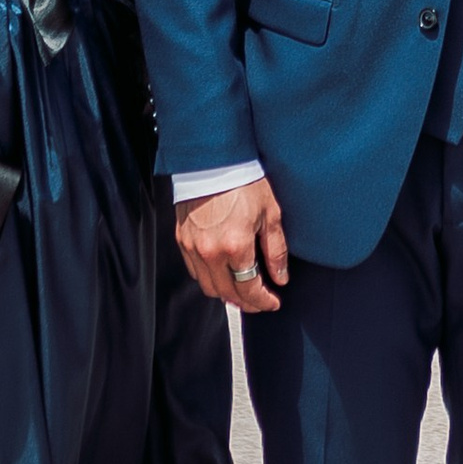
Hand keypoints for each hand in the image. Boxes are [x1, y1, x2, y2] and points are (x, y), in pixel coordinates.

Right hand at [176, 175, 289, 313]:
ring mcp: (193, 247)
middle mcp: (210, 252)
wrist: (213, 160)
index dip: (264, 301)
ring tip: (243, 290)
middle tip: (260, 300)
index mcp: (235, 246)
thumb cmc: (243, 180)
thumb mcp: (270, 214)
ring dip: (227, 294)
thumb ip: (275, 251)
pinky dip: (210, 278)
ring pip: (209, 287)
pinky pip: (195, 271)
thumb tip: (280, 277)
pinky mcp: (182, 240)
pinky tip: (223, 273)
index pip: (250, 289)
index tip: (273, 302)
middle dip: (247, 303)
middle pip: (228, 294)